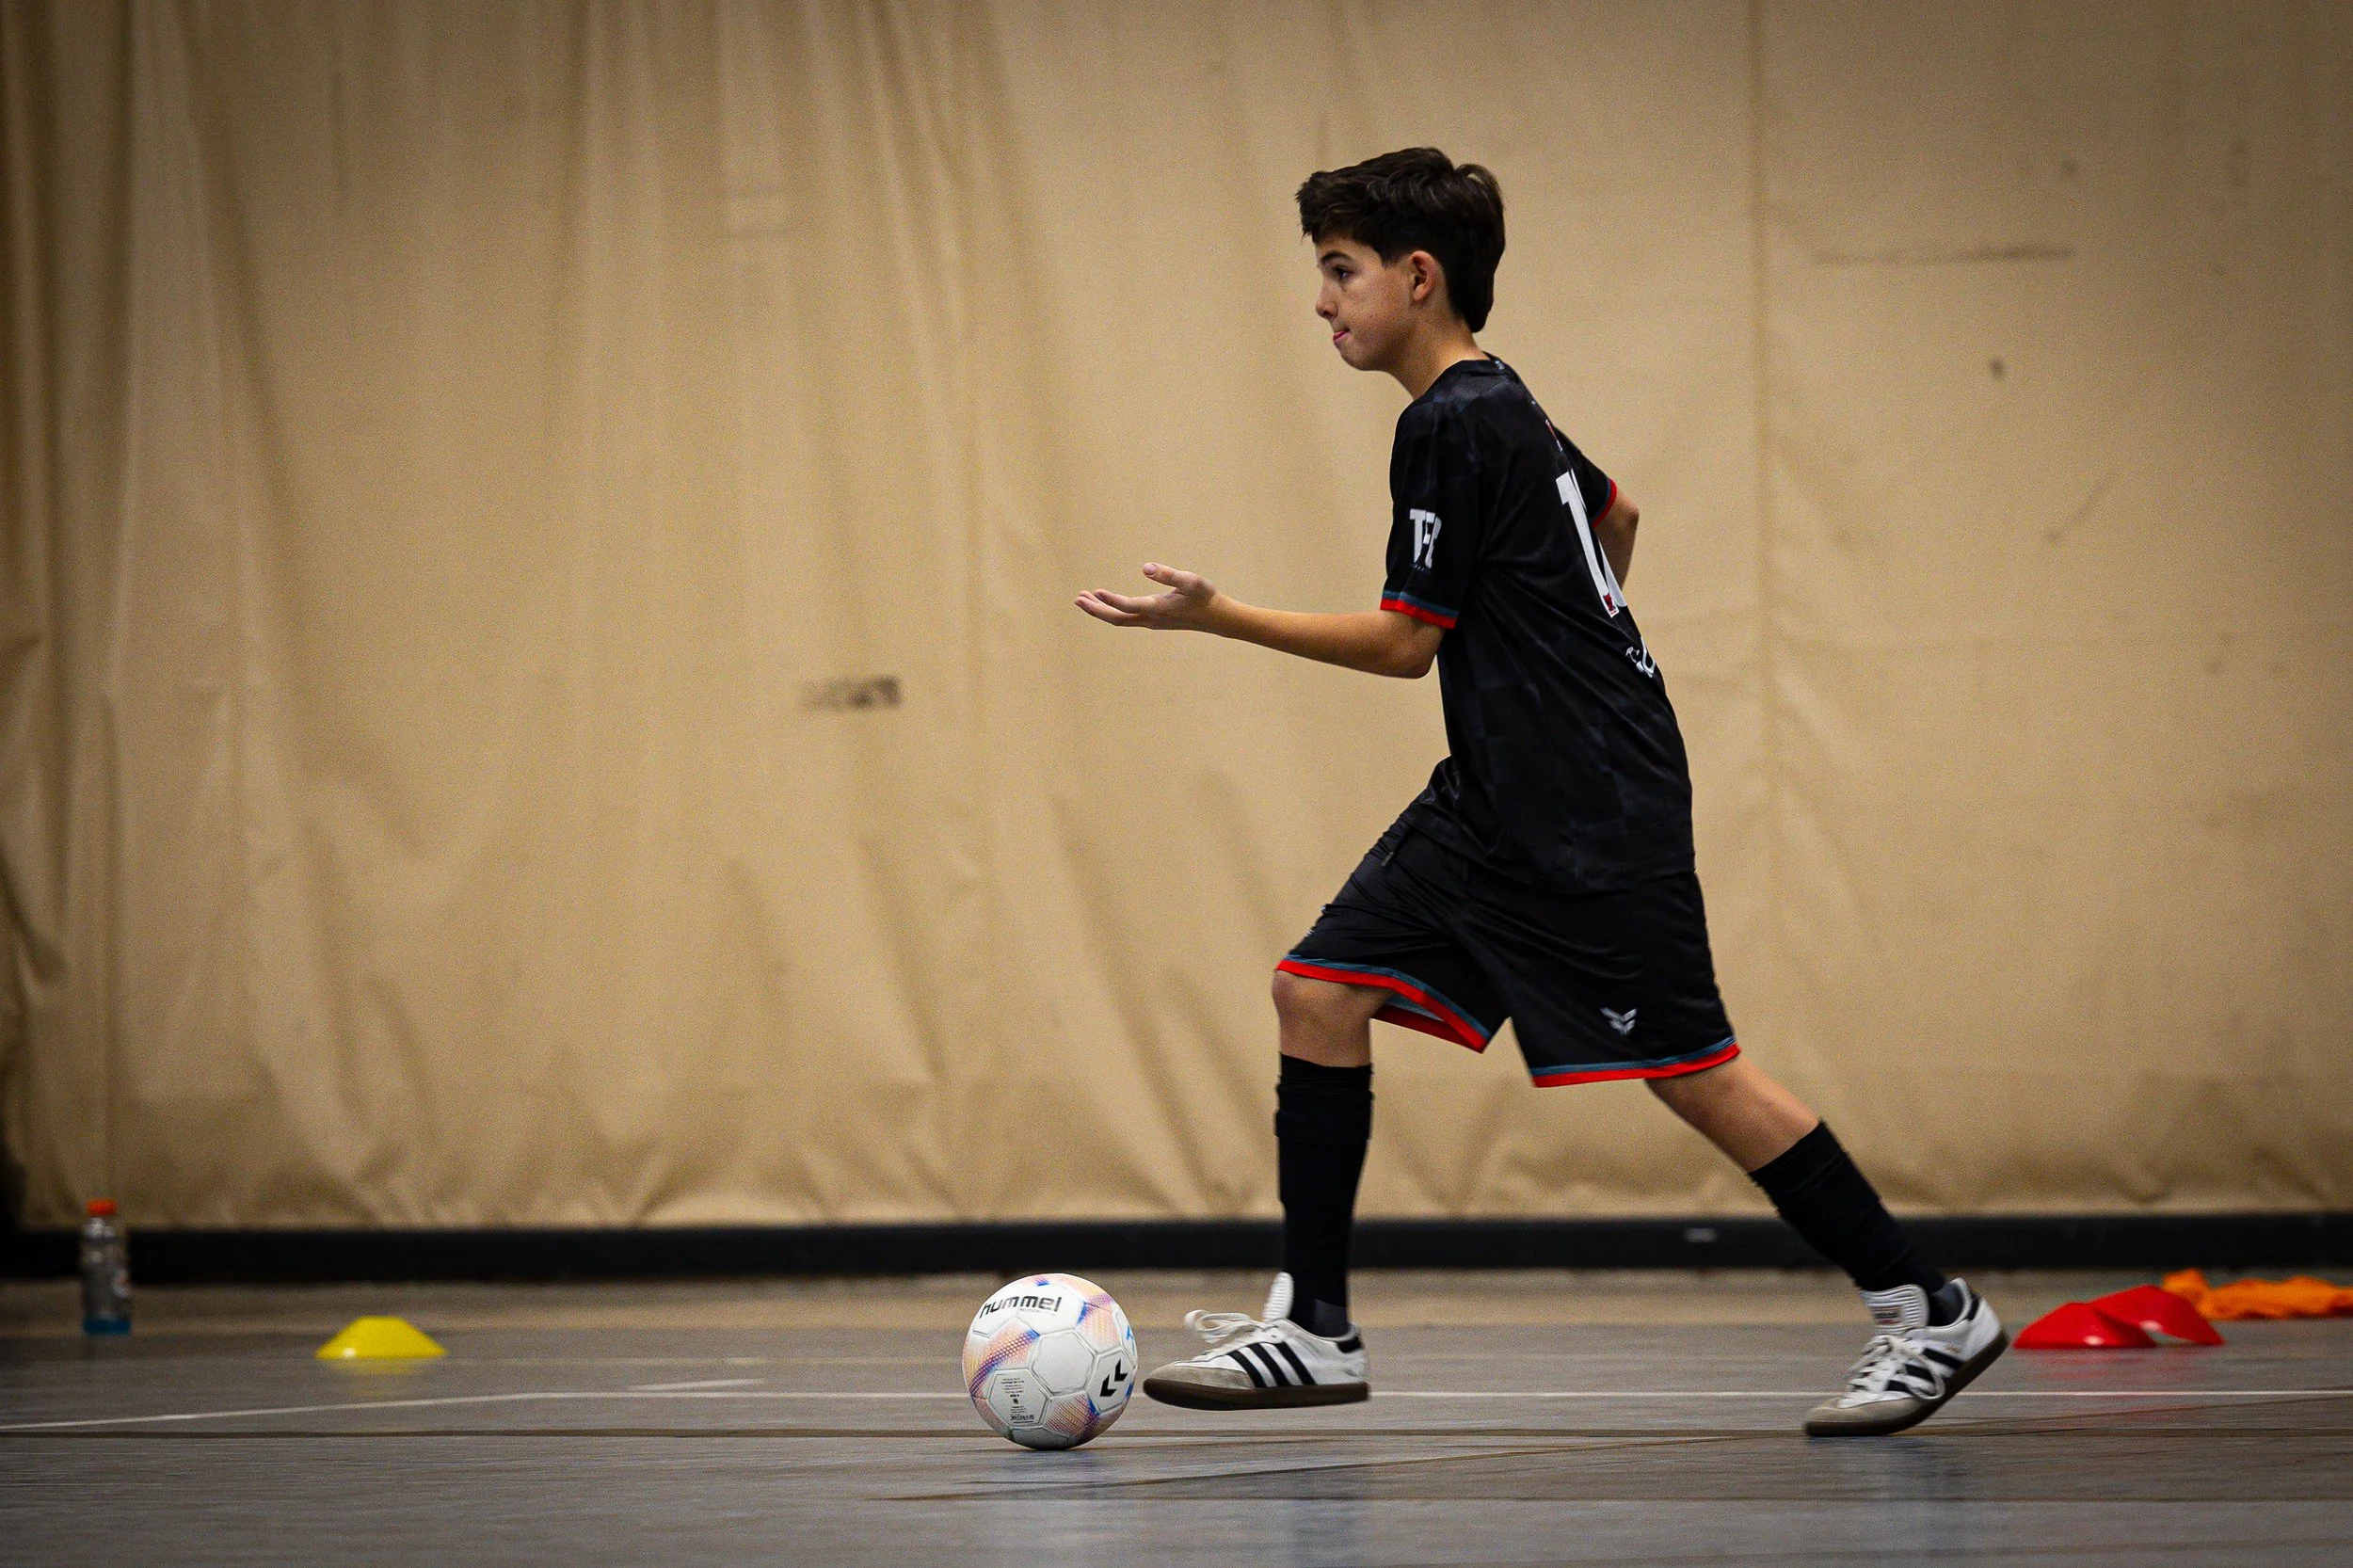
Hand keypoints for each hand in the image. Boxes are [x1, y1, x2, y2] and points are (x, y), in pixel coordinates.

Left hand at [1075, 563, 1224, 630]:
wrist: (1218, 618)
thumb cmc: (1205, 596)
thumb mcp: (1190, 580)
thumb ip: (1169, 574)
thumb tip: (1146, 567)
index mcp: (1158, 609)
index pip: (1128, 607)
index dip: (1110, 601)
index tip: (1095, 591)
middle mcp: (1151, 619)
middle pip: (1117, 619)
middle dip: (1096, 610)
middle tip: (1077, 598)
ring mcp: (1152, 622)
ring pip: (1120, 620)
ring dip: (1101, 610)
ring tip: (1084, 599)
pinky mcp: (1154, 620)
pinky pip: (1127, 618)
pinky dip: (1113, 611)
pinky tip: (1107, 603)